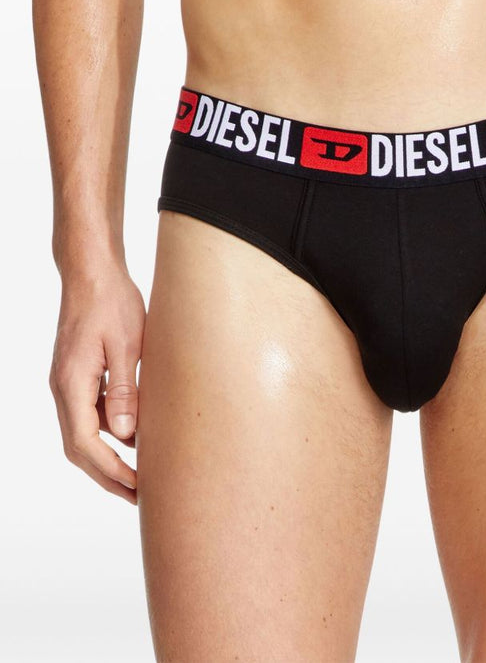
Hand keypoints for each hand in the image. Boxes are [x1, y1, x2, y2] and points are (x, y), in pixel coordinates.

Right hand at [49, 263, 145, 503]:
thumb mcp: (127, 344)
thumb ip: (125, 389)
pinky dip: (107, 431)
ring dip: (107, 455)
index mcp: (72, 383)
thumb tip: (125, 434)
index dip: (111, 470)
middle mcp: (63, 387)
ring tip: (140, 473)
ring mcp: (67, 381)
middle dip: (107, 474)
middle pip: (79, 446)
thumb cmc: (111, 300)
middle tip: (139, 495)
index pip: (86, 443)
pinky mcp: (77, 373)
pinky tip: (132, 434)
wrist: (91, 271)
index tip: (137, 487)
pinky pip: (88, 412)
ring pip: (82, 431)